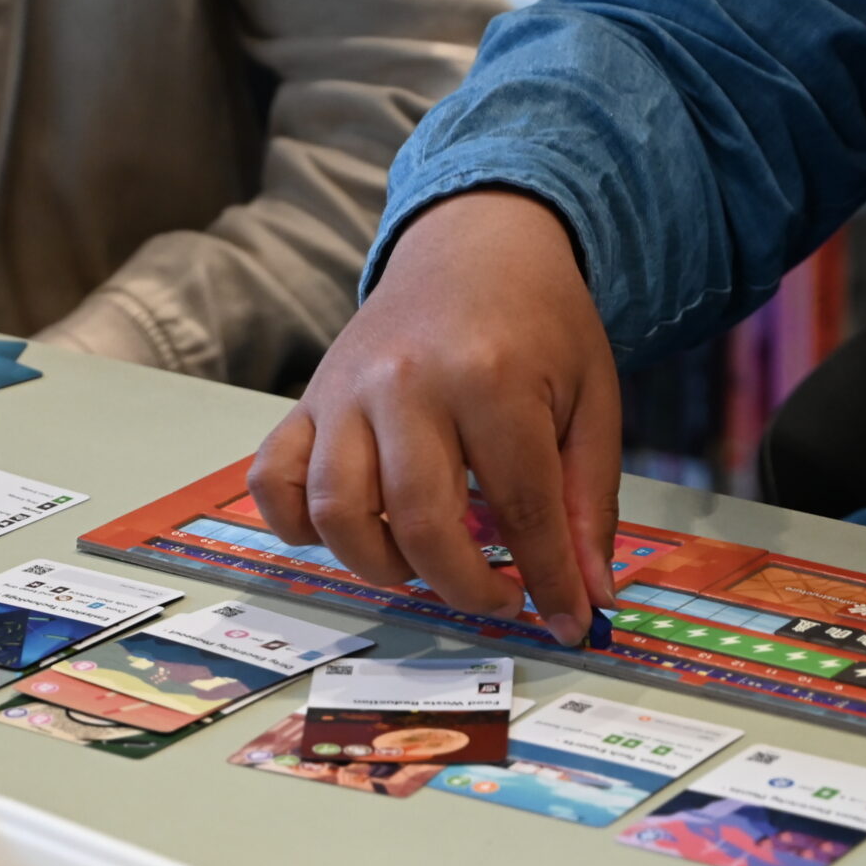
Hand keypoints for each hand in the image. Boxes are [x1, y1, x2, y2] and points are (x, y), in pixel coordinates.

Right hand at [249, 190, 620, 645]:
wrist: (474, 243)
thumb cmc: (540, 325)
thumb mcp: (593, 401)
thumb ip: (590, 503)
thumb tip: (589, 600)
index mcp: (490, 378)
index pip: (521, 510)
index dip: (547, 580)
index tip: (563, 622)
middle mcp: (406, 383)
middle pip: (421, 525)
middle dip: (464, 587)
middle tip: (497, 595)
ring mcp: (344, 392)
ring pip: (337, 513)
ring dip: (382, 566)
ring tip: (425, 563)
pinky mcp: (306, 400)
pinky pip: (272, 482)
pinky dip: (298, 525)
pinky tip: (350, 532)